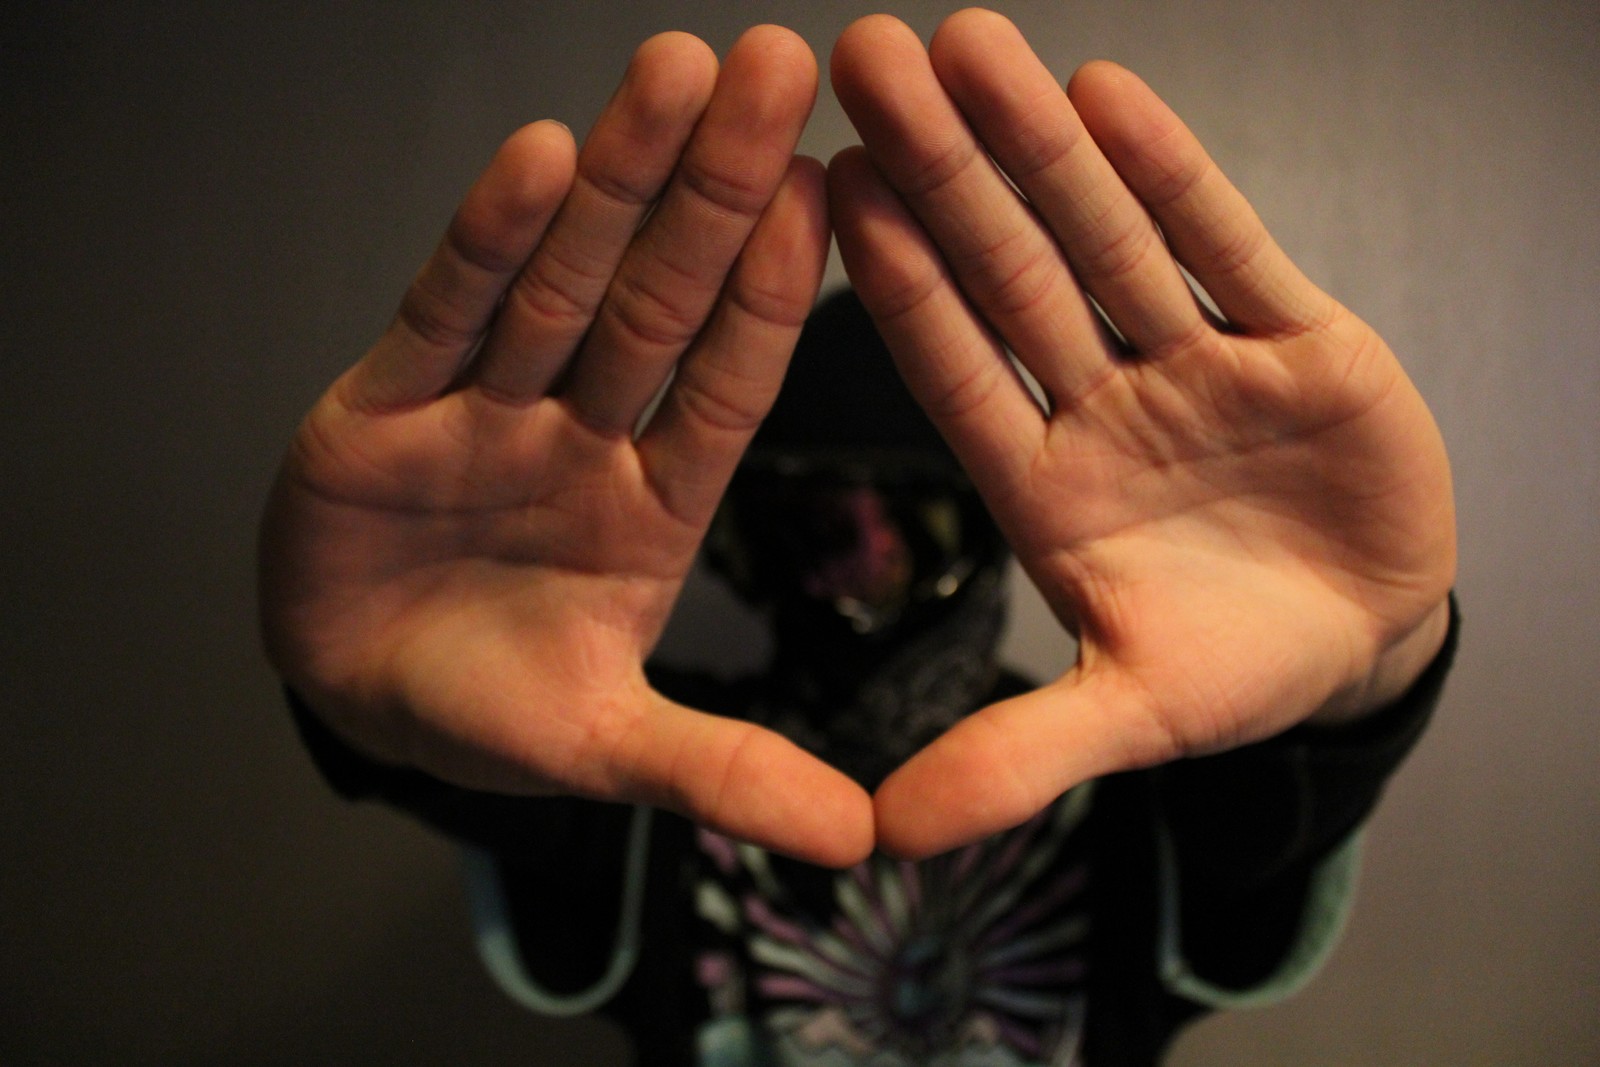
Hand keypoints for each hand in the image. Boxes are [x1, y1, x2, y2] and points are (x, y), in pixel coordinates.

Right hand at [258, 27, 873, 867]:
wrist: (355, 698)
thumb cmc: (485, 708)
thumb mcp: (609, 748)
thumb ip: (724, 773)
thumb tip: (862, 843)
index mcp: (654, 505)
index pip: (728, 382)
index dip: (777, 291)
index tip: (832, 194)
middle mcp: (583, 434)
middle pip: (658, 298)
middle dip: (713, 188)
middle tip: (778, 68)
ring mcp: (488, 408)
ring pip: (562, 281)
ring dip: (615, 178)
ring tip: (674, 71)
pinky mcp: (388, 402)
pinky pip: (447, 311)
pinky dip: (488, 241)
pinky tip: (539, 157)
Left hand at [828, 10, 1456, 856]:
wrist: (1370, 637)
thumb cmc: (1239, 671)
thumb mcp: (1131, 717)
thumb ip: (1016, 758)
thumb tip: (886, 840)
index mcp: (1043, 488)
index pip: (952, 369)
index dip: (893, 284)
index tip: (824, 193)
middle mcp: (1100, 407)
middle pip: (1008, 275)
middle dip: (941, 172)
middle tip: (861, 62)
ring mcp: (1193, 364)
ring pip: (1104, 238)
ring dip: (1037, 145)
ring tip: (967, 42)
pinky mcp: (1295, 339)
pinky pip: (1226, 246)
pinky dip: (1173, 175)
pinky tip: (1103, 94)